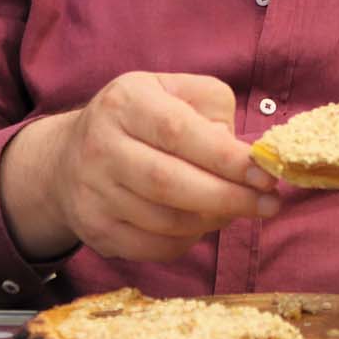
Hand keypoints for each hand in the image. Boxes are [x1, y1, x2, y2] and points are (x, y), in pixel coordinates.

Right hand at [4, 72, 278, 262]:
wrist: (68, 157)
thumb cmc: (141, 119)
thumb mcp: (174, 91)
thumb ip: (213, 109)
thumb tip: (244, 155)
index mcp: (126, 102)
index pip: (178, 132)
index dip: (226, 157)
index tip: (266, 174)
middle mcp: (100, 145)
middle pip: (169, 182)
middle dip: (229, 197)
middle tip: (270, 204)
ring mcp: (92, 192)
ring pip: (165, 220)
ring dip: (213, 220)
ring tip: (238, 209)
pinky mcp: (94, 230)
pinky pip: (154, 247)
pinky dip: (189, 240)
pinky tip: (202, 223)